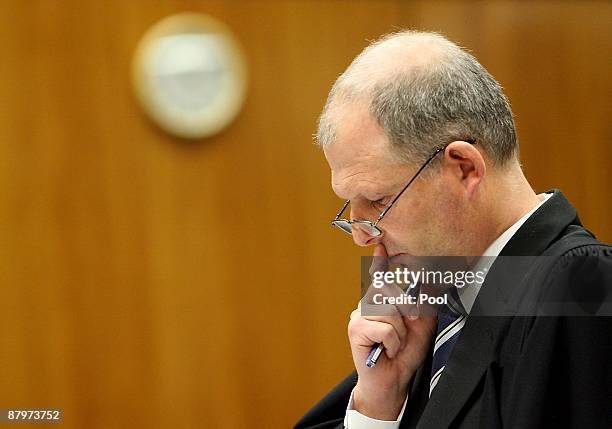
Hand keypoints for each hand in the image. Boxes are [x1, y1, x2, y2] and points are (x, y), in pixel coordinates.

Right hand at [348, 244, 436, 419]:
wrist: (391, 383)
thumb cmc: (403, 356)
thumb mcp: (421, 328)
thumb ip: (422, 307)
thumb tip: (425, 286)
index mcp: (381, 303)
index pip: (379, 277)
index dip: (380, 261)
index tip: (380, 246)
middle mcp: (366, 306)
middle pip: (389, 291)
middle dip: (406, 310)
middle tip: (408, 328)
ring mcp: (358, 316)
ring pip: (389, 311)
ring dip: (399, 332)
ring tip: (394, 345)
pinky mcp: (355, 330)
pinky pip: (384, 327)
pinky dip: (392, 342)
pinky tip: (385, 351)